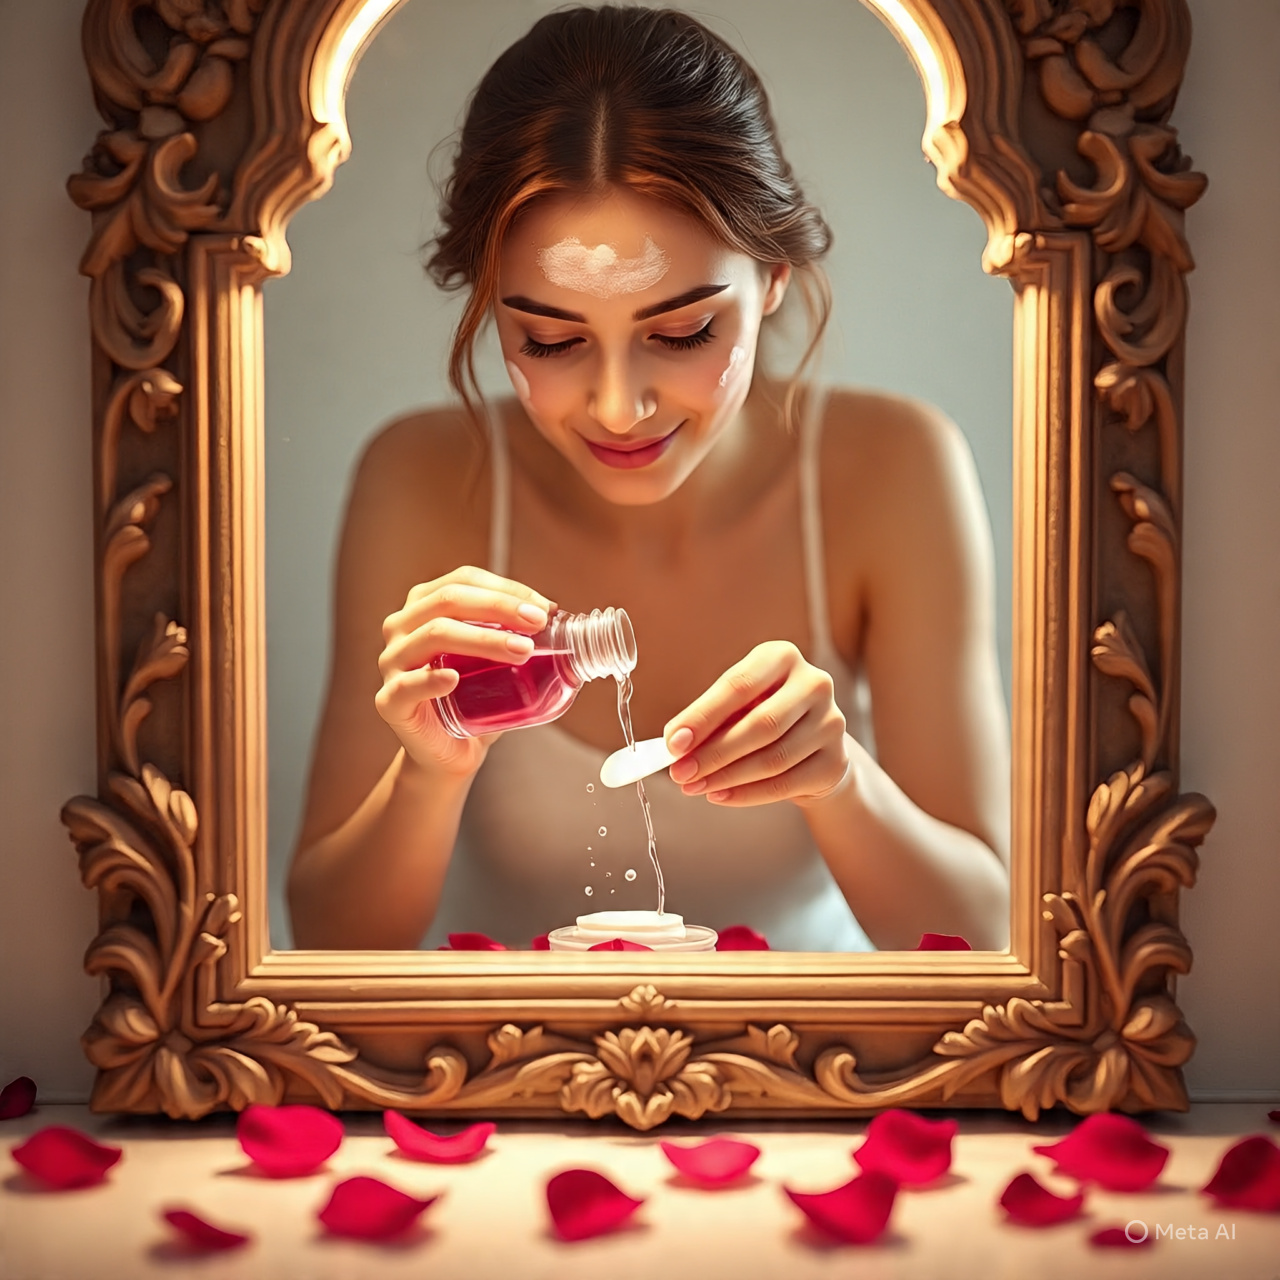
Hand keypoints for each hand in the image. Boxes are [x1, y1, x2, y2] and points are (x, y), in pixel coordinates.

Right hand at [376, 565, 555, 775]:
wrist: (451, 752)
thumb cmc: (476, 698)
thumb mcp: (497, 659)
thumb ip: (518, 633)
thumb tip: (561, 616)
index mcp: (425, 605)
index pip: (464, 580)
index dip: (506, 589)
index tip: (545, 608)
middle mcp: (402, 627)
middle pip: (448, 600)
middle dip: (499, 607)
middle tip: (539, 623)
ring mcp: (390, 663)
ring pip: (433, 635)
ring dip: (483, 638)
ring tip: (522, 651)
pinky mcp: (388, 702)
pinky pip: (407, 685)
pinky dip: (431, 679)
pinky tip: (454, 679)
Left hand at [662, 641, 850, 807]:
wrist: (811, 747)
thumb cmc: (763, 717)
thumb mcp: (737, 706)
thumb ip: (709, 720)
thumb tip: (675, 744)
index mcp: (782, 657)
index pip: (739, 685)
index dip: (703, 716)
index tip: (674, 743)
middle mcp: (814, 683)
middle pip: (761, 724)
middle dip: (714, 753)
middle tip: (680, 773)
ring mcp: (831, 722)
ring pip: (774, 758)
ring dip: (727, 777)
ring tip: (696, 786)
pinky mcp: (836, 761)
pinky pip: (786, 783)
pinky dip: (747, 794)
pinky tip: (720, 795)